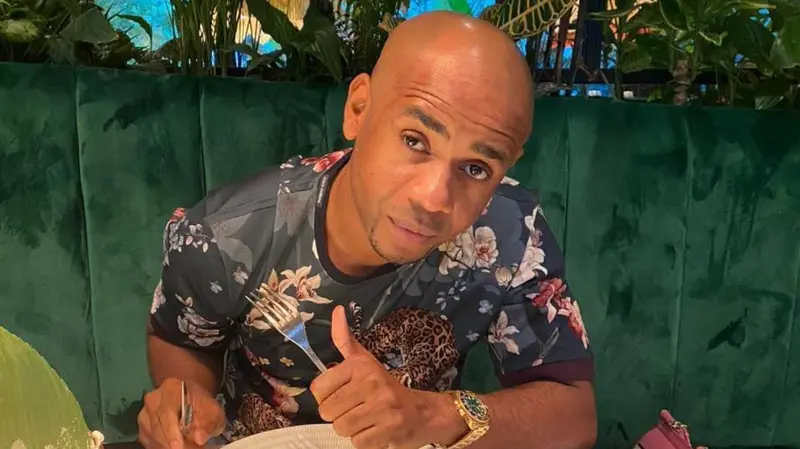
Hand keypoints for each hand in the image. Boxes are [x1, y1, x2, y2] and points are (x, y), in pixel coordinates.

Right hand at [138, 378, 224, 448]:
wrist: (191, 400)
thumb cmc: (203, 405)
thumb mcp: (213, 411)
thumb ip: (209, 423)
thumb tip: (200, 438)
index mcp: (171, 389)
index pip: (167, 412)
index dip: (172, 431)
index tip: (178, 446)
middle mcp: (153, 399)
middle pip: (158, 426)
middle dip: (172, 443)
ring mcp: (145, 413)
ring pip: (153, 436)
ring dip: (167, 446)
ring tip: (186, 448)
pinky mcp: (143, 427)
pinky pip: (150, 442)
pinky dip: (162, 447)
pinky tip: (174, 447)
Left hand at [310, 306, 467, 448]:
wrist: (423, 411)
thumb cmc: (386, 386)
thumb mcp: (365, 360)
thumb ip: (344, 339)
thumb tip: (336, 310)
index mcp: (360, 366)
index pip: (318, 388)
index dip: (326, 396)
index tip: (341, 394)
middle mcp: (371, 384)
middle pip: (327, 412)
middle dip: (338, 415)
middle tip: (356, 409)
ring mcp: (382, 408)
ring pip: (341, 428)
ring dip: (351, 429)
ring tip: (366, 420)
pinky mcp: (389, 430)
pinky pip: (357, 443)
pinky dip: (365, 441)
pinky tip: (376, 430)